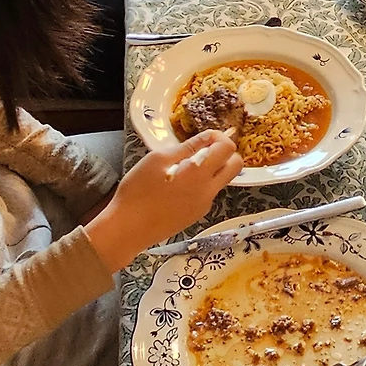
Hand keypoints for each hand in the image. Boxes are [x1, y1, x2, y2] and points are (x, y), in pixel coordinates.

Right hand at [84, 131, 242, 271]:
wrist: (129, 229)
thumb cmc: (137, 191)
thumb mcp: (158, 159)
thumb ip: (187, 147)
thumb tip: (208, 137)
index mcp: (199, 173)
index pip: (228, 148)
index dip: (219, 137)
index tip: (204, 137)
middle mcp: (209, 190)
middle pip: (236, 165)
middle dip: (225, 152)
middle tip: (202, 149)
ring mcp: (205, 205)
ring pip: (223, 179)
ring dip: (214, 168)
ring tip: (186, 166)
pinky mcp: (198, 214)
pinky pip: (210, 192)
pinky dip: (203, 183)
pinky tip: (180, 184)